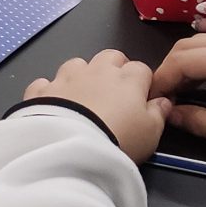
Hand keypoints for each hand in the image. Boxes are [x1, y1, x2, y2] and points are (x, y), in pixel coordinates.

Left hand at [22, 52, 166, 162]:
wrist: (72, 149)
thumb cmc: (119, 139)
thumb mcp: (151, 133)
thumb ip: (159, 113)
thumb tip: (163, 101)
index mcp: (128, 78)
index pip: (141, 69)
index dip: (142, 83)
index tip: (141, 99)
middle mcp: (97, 70)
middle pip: (110, 57)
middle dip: (114, 69)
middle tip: (114, 94)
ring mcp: (67, 78)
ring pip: (77, 64)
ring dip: (81, 75)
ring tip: (82, 97)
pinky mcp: (42, 91)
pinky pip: (46, 83)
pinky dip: (50, 91)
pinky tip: (52, 104)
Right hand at [150, 37, 205, 163]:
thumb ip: (201, 122)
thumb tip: (170, 114)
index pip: (185, 58)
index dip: (162, 78)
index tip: (150, 100)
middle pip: (191, 43)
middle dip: (169, 66)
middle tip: (159, 96)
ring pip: (205, 43)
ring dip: (184, 63)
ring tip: (175, 91)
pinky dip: (201, 62)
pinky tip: (198, 83)